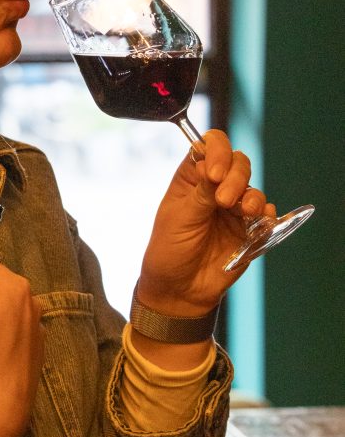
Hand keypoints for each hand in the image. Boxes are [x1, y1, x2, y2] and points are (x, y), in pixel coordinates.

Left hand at [138, 130, 274, 315]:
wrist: (180, 290)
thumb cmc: (170, 251)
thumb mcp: (179, 218)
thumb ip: (202, 193)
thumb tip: (218, 169)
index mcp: (191, 178)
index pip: (209, 146)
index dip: (217, 151)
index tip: (214, 172)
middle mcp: (214, 187)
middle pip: (237, 163)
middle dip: (236, 176)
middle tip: (224, 200)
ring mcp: (233, 207)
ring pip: (253, 187)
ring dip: (252, 196)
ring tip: (245, 211)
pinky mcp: (249, 228)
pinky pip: (265, 214)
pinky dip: (265, 214)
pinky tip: (258, 220)